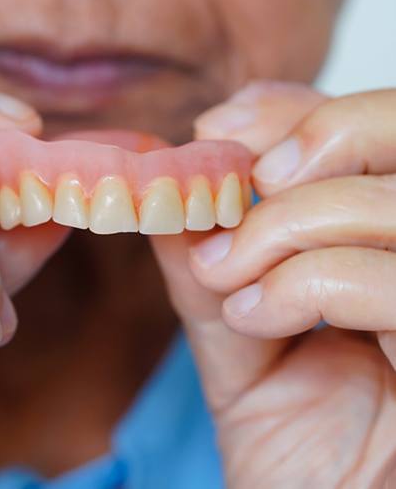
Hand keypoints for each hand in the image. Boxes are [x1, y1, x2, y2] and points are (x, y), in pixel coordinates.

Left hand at [152, 81, 395, 487]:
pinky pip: (389, 279)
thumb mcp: (234, 328)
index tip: (215, 131)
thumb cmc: (294, 432)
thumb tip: (169, 183)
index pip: (371, 125)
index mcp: (387, 234)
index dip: (296, 109)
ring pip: (390, 203)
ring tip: (226, 273)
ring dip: (283, 226)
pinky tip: (255, 315)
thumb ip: (207, 257)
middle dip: (314, 137)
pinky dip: (305, 282)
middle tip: (245, 185)